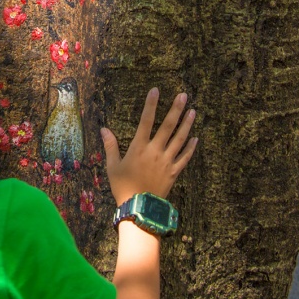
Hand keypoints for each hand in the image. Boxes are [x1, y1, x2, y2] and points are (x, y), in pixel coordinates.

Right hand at [101, 88, 198, 206]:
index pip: (146, 121)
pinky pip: (185, 158)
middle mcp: (155, 151)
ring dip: (186, 124)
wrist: (139, 208)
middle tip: (183, 95)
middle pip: (168, 126)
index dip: (151, 105)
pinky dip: (190, 147)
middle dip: (176, 109)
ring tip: (193, 111)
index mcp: (139, 147)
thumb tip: (104, 129)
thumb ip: (110, 146)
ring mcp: (166, 161)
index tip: (155, 90)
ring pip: (179, 139)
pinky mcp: (174, 172)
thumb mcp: (113, 166)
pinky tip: (195, 138)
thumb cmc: (123, 187)